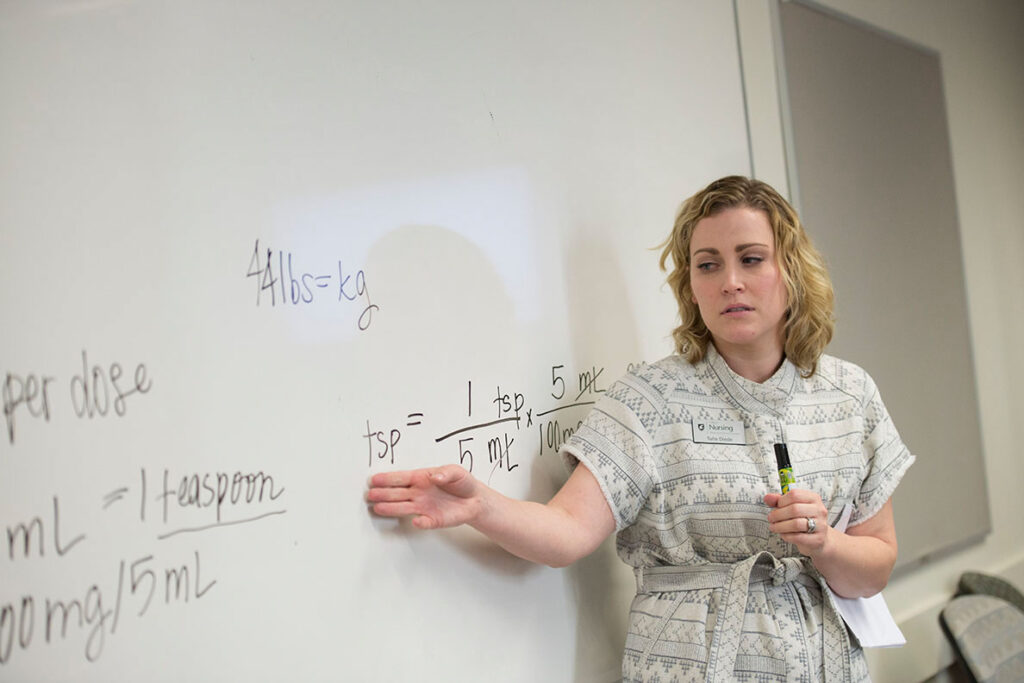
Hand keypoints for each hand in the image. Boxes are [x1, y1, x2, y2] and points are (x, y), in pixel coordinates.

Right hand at [367, 465, 483, 529]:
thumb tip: (434, 477)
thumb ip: (445, 473)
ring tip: (377, 508)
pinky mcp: (433, 519)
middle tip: (370, 495)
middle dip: (383, 494)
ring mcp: (424, 507)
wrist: (475, 500)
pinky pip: (424, 522)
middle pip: (397, 493)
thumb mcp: (456, 471)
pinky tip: (414, 521)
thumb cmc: (462, 483)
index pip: (401, 478)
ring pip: (403, 508)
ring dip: (391, 508)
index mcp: (421, 478)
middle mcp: (418, 493)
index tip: (375, 479)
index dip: (388, 479)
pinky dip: (419, 522)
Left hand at [764, 489, 829, 556]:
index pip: (794, 495)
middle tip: (770, 519)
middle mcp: (820, 510)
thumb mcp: (791, 507)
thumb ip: (778, 501)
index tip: (775, 507)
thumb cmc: (802, 519)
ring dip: (780, 526)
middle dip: (778, 514)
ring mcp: (821, 525)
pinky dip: (786, 536)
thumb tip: (767, 497)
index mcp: (813, 498)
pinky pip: (798, 537)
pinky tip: (783, 534)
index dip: (781, 501)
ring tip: (774, 527)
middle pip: (794, 509)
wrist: (817, 538)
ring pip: (796, 524)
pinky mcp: (818, 539)